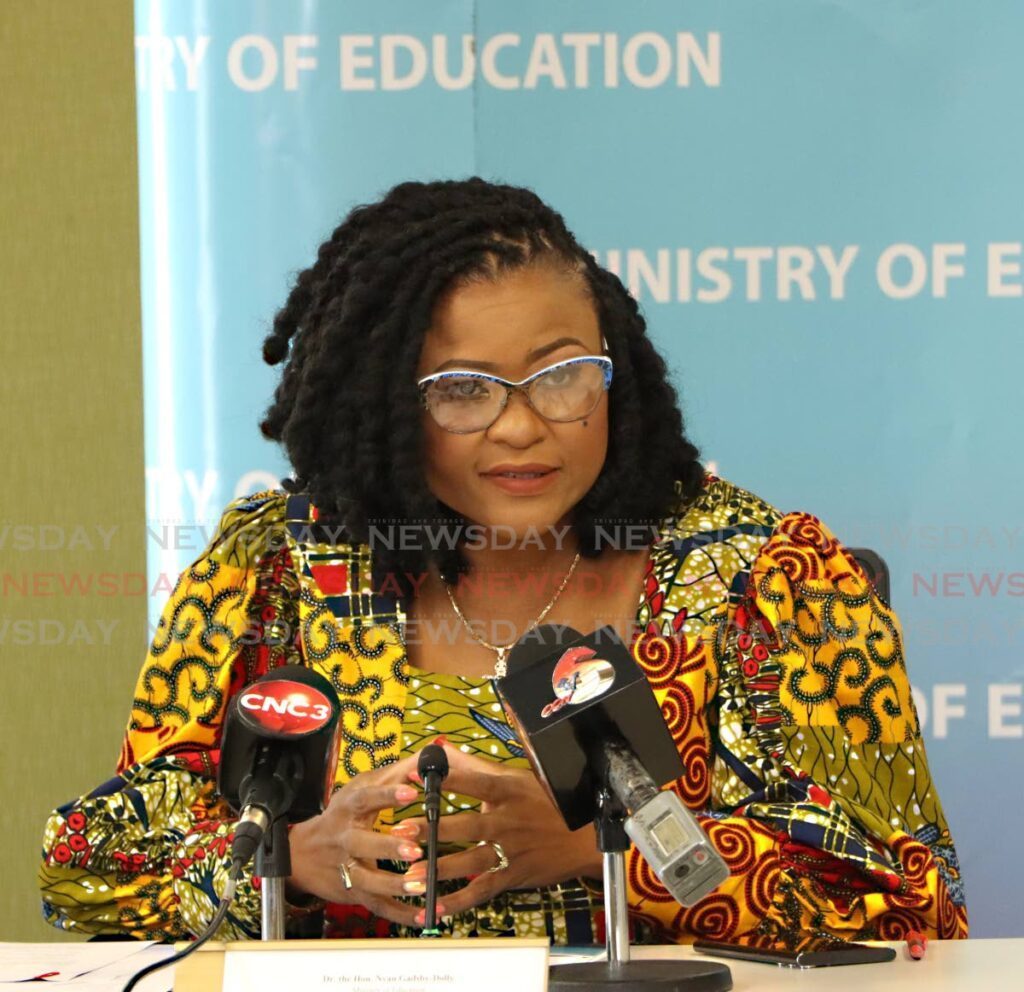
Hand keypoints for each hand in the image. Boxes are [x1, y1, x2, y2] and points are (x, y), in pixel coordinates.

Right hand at [287, 753, 445, 926]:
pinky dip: (400, 914)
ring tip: (422, 884)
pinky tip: (422, 914)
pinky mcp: (353, 892)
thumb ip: (394, 774)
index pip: (367, 798)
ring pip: (368, 880)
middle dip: (388, 846)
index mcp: (348, 807)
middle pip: (363, 843)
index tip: (412, 790)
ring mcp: (346, 868)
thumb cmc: (342, 815)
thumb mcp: (361, 789)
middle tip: (416, 847)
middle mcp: (344, 838)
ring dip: (395, 884)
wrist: (302, 854)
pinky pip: (377, 905)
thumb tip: (426, 757)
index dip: (388, 794)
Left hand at [400, 745, 602, 916]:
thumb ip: (476, 766)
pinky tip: (436, 907)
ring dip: (438, 870)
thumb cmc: (546, 801)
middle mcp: (508, 820)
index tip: (414, 778)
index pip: (473, 780)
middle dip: (432, 830)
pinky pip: (482, 890)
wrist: (585, 836)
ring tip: (409, 876)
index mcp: (508, 790)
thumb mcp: (516, 777)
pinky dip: (459, 901)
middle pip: (466, 825)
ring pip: (470, 861)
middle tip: (401, 834)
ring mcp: (511, 850)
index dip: (444, 779)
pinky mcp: (513, 875)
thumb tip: (443, 749)